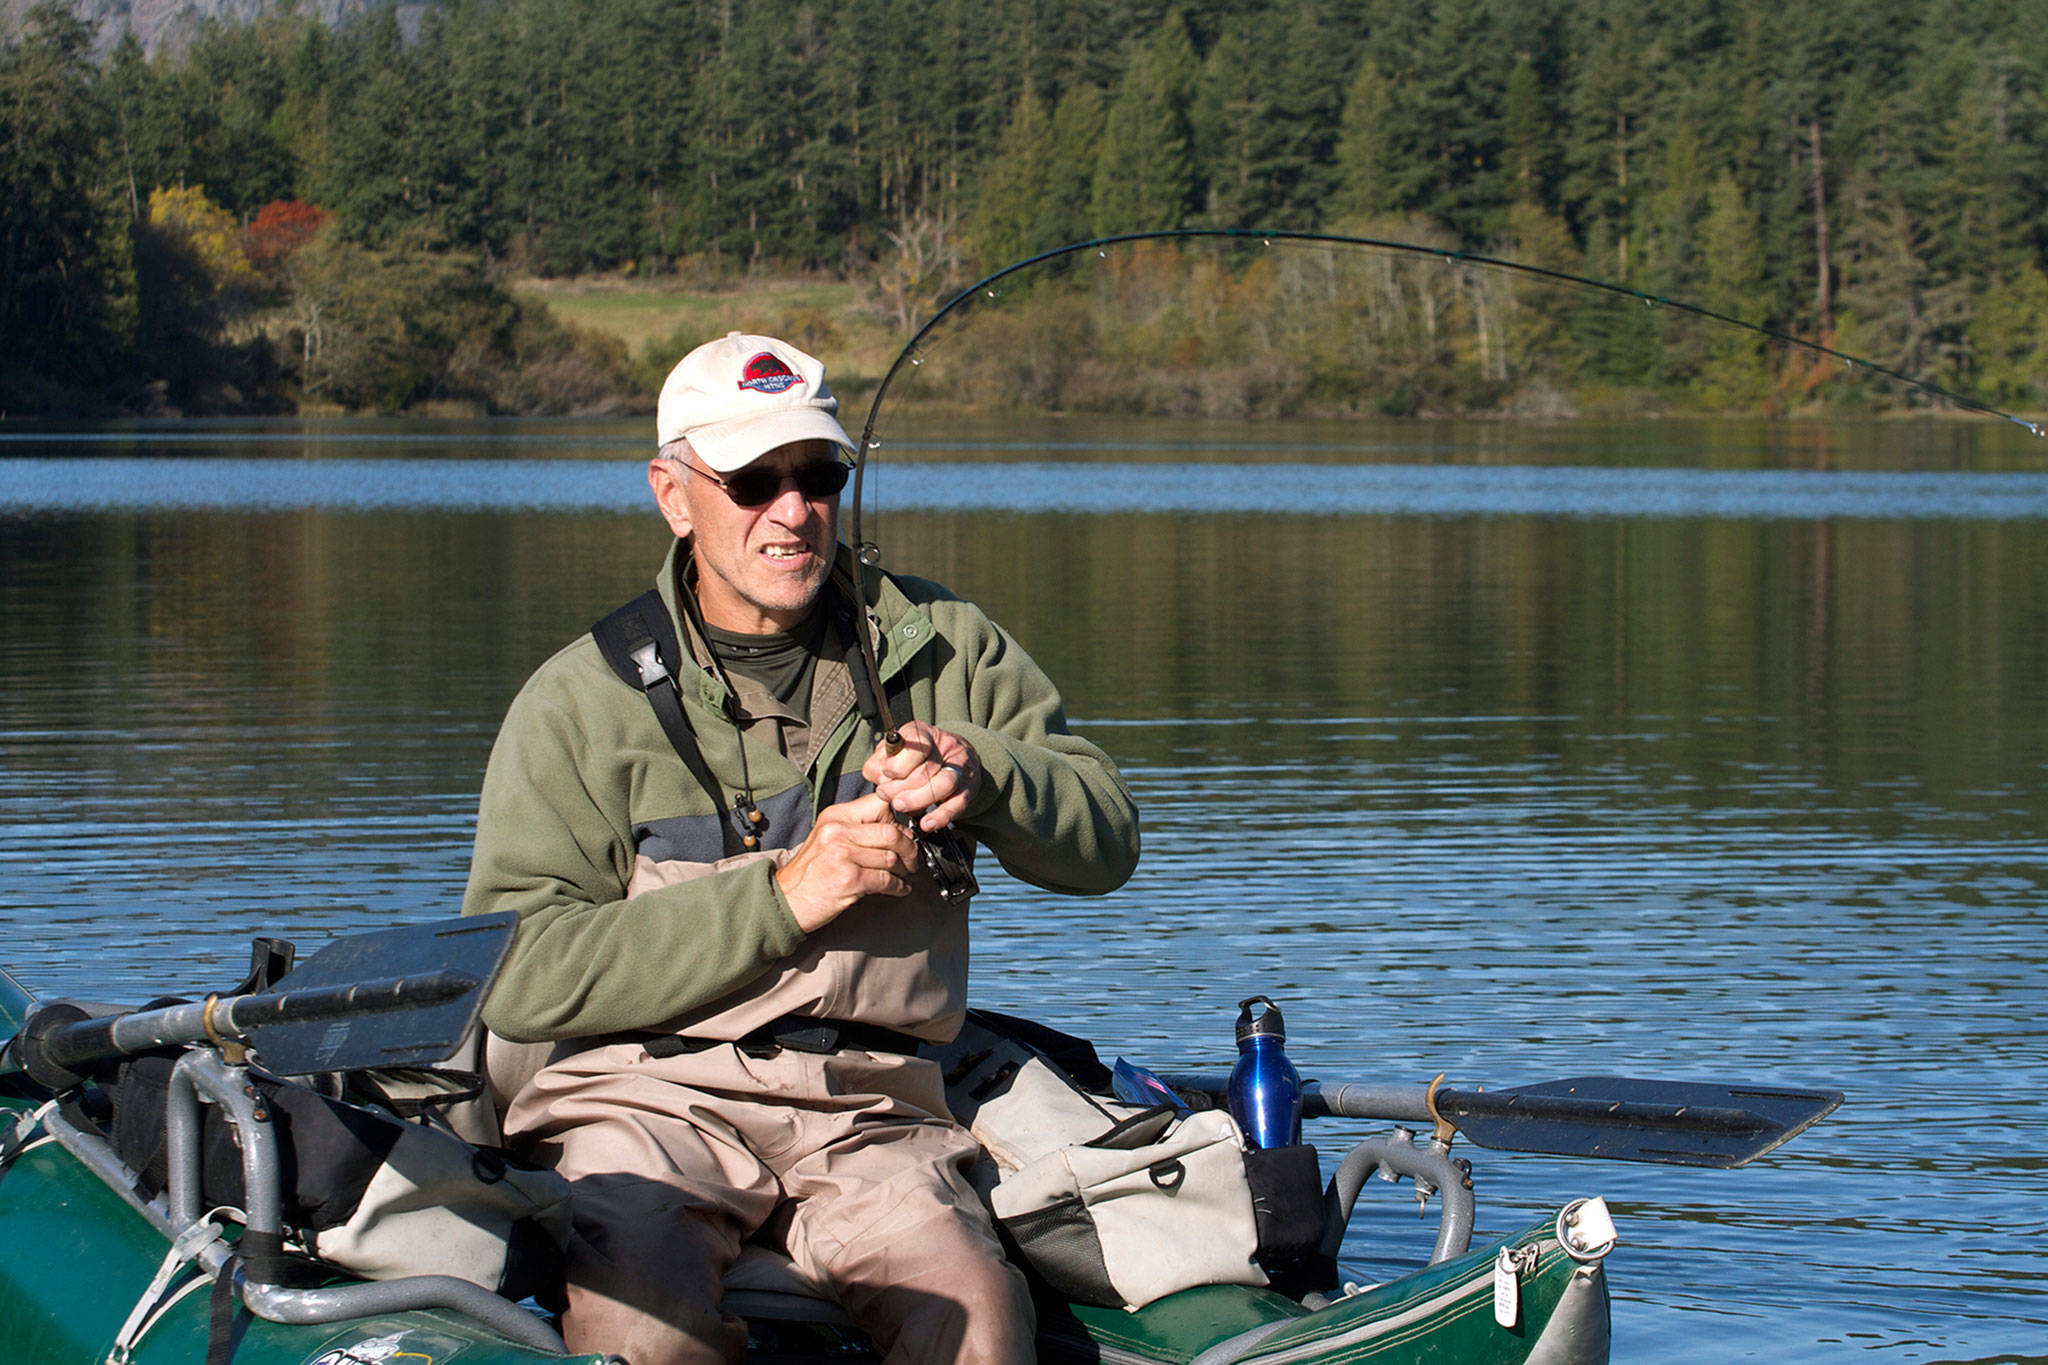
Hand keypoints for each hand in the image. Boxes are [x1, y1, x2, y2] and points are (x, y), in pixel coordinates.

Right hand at [773, 793, 916, 932]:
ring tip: (906, 876)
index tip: (907, 831)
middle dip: (909, 848)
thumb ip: (856, 829)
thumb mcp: (826, 838)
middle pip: (891, 832)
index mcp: (835, 817)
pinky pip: (886, 880)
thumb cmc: (809, 872)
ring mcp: (843, 856)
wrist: (785, 900)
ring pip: (892, 858)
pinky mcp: (849, 880)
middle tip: (913, 859)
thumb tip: (896, 829)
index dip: (899, 818)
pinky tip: (900, 889)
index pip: (879, 803)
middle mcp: (838, 832)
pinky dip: (899, 886)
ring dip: (905, 870)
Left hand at [862, 721, 981, 833]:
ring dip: (918, 799)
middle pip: (924, 770)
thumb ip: (883, 759)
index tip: (886, 773)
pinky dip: (941, 816)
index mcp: (925, 733)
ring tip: (900, 805)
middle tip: (885, 794)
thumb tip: (877, 775)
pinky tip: (927, 823)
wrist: (955, 757)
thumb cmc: (920, 755)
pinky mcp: (968, 789)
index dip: (898, 761)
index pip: (915, 742)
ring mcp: (959, 769)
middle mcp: (946, 748)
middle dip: (900, 786)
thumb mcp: (898, 749)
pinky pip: (957, 804)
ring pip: (943, 784)